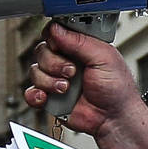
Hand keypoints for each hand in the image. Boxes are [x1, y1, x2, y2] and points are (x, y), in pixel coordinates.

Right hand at [21, 20, 138, 136]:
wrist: (113, 118)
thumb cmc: (116, 89)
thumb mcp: (104, 57)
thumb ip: (80, 41)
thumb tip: (56, 30)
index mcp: (80, 47)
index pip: (56, 33)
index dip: (54, 38)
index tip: (59, 45)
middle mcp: (66, 61)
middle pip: (42, 51)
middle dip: (54, 62)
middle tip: (71, 71)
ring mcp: (57, 79)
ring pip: (35, 71)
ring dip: (49, 80)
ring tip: (66, 88)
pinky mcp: (50, 97)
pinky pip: (31, 92)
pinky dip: (35, 94)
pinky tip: (46, 96)